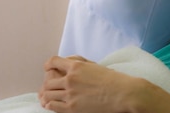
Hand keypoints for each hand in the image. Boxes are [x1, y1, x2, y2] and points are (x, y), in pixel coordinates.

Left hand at [38, 56, 169, 112]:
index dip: (48, 65)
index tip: (48, 68)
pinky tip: (50, 104)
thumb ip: (79, 63)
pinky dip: (49, 104)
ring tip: (47, 96)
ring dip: (46, 94)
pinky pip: (53, 106)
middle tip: (49, 86)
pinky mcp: (72, 108)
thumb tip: (67, 63)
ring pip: (48, 93)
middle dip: (47, 82)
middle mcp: (70, 78)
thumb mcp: (94, 65)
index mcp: (76, 66)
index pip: (53, 62)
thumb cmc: (112, 79)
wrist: (123, 93)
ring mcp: (70, 94)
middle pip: (49, 80)